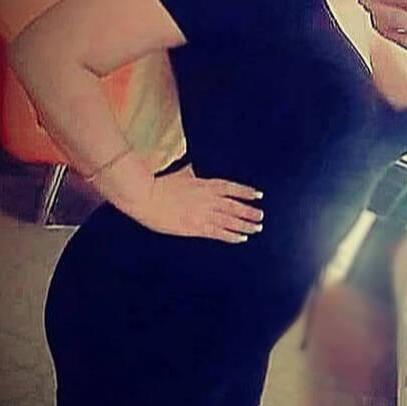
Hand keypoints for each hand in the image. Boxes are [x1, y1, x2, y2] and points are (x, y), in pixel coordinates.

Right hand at [132, 164, 263, 242]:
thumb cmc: (159, 184)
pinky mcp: (194, 227)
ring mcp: (202, 213)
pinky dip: (231, 235)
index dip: (246, 192)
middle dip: (249, 211)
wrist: (145, 196)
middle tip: (261, 216)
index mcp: (204, 184)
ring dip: (245, 224)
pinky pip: (218, 233)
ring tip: (257, 228)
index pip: (231, 188)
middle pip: (234, 206)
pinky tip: (242, 238)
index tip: (259, 195)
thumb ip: (190, 172)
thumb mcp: (179, 174)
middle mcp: (207, 199)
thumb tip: (192, 167)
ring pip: (229, 220)